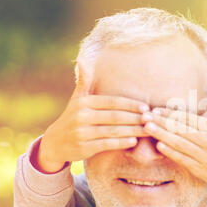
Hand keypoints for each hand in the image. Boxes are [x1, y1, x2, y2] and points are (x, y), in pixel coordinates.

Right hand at [35, 59, 149, 172]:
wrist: (55, 143)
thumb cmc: (73, 118)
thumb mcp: (77, 99)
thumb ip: (84, 81)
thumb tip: (82, 59)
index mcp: (84, 102)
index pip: (112, 102)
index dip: (130, 104)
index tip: (146, 107)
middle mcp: (82, 116)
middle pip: (115, 116)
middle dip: (135, 118)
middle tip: (151, 119)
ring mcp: (82, 133)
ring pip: (113, 131)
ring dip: (133, 130)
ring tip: (148, 130)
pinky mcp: (84, 147)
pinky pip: (106, 144)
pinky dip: (121, 143)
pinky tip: (134, 141)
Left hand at [142, 90, 206, 191]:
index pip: (190, 119)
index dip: (172, 114)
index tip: (156, 109)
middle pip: (182, 130)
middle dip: (162, 122)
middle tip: (145, 116)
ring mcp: (204, 157)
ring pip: (180, 144)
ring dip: (162, 135)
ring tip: (147, 127)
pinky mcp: (200, 170)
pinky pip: (183, 159)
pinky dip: (171, 152)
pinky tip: (159, 145)